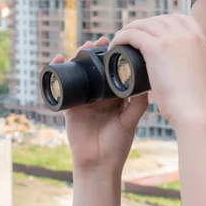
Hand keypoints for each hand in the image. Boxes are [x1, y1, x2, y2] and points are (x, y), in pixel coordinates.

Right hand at [50, 37, 147, 174]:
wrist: (99, 164)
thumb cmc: (117, 146)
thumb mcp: (130, 121)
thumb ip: (137, 104)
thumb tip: (146, 84)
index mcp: (114, 99)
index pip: (113, 73)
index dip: (113, 59)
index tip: (117, 44)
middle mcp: (99, 97)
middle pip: (95, 70)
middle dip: (96, 54)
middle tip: (100, 41)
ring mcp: (83, 101)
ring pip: (80, 74)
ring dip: (79, 59)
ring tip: (84, 47)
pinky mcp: (70, 107)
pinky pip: (62, 86)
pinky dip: (58, 71)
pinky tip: (59, 59)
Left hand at [109, 14, 205, 126]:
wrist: (195, 111)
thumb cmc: (195, 100)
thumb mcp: (199, 71)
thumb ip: (191, 62)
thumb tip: (176, 64)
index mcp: (200, 38)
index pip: (179, 19)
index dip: (162, 24)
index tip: (151, 34)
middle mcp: (187, 33)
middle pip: (159, 20)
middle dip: (143, 26)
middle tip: (132, 38)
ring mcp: (172, 39)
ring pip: (143, 25)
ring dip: (129, 30)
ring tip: (120, 42)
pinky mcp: (157, 48)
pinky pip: (133, 34)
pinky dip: (121, 38)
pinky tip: (114, 47)